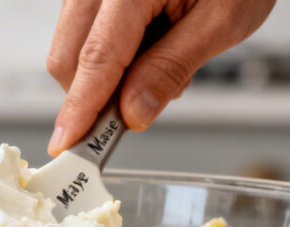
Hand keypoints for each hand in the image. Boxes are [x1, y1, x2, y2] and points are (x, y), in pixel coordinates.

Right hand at [46, 0, 274, 154]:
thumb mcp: (220, 21)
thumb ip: (171, 68)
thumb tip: (132, 111)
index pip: (97, 57)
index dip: (82, 106)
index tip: (70, 143)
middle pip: (69, 58)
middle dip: (96, 95)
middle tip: (142, 106)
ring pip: (72, 51)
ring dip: (107, 77)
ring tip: (160, 62)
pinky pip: (84, 37)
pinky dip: (111, 58)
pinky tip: (148, 48)